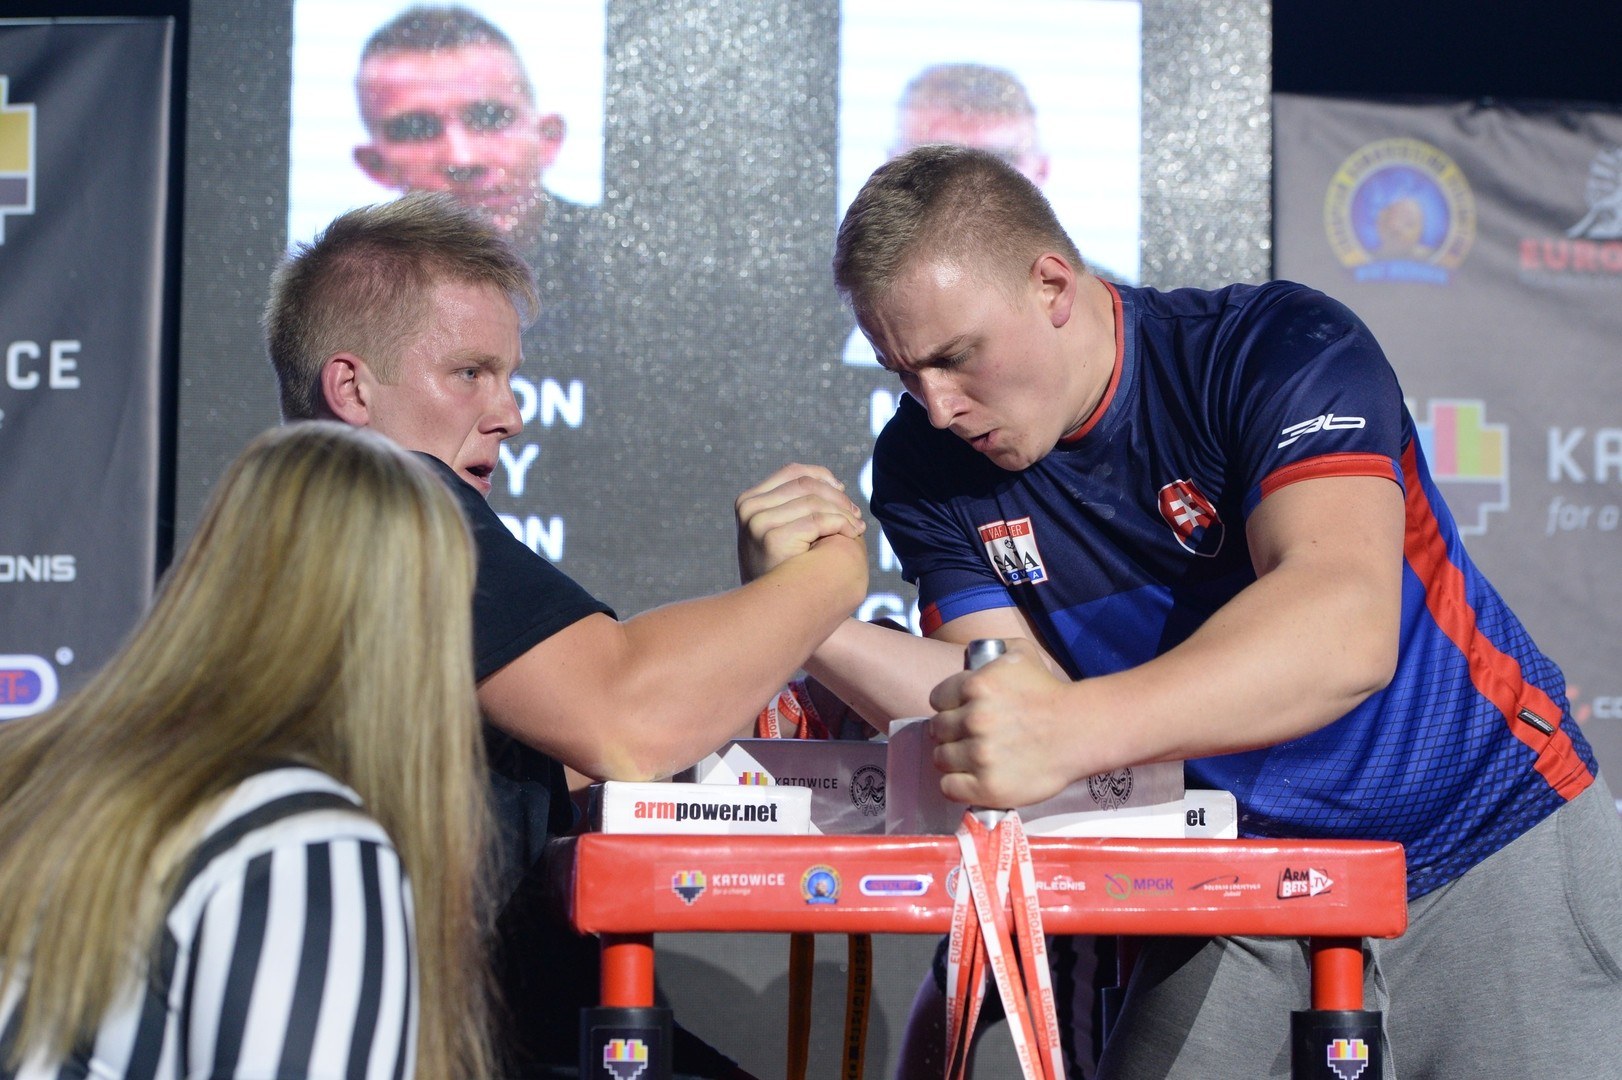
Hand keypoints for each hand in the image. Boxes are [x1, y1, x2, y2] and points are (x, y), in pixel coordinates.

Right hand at [735, 463, 865, 583]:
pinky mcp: (772, 538)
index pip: (793, 472)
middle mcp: (748, 508)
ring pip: (814, 501)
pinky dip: (841, 524)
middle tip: (856, 515)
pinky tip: (852, 535)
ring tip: (857, 528)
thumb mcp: (784, 529)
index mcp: (748, 501)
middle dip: (837, 497)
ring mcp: (757, 523)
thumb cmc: (784, 570)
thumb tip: (837, 484)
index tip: (844, 492)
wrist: (772, 610)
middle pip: (806, 485)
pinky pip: (818, 520)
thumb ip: (798, 504)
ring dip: (843, 512)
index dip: (824, 477)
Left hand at [926, 639, 1077, 807]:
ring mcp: (979, 755)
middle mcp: (973, 720)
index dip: (948, 706)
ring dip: (954, 758)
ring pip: (941, 758)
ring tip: (973, 758)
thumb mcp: (1021, 654)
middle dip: (950, 732)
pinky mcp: (987, 786)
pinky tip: (971, 778)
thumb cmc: (1051, 692)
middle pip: (937, 730)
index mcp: (976, 686)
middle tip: (969, 737)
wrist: (1080, 731)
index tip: (960, 713)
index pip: (937, 700)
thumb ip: (992, 649)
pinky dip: (957, 784)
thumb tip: (970, 657)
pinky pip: (949, 787)